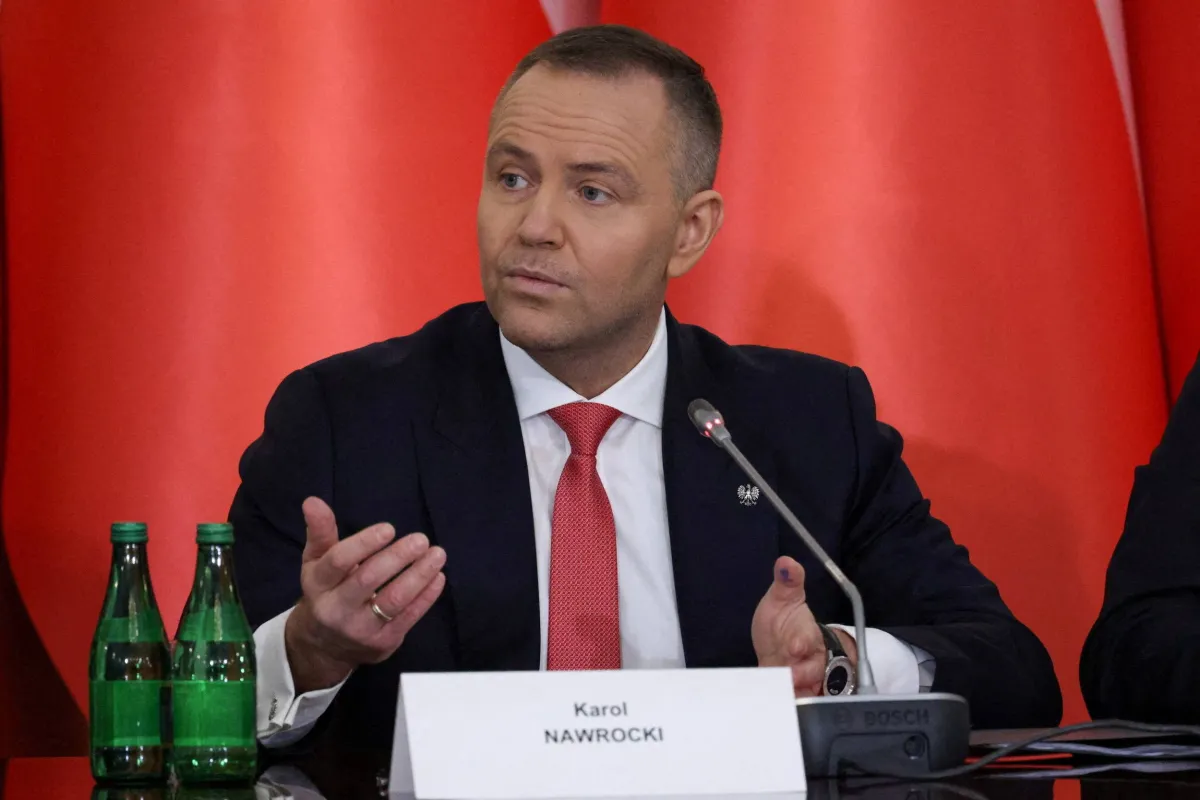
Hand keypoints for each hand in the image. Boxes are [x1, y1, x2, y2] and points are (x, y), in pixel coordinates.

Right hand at [284, 497, 446, 693]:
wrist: (325, 646)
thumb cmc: (326, 591)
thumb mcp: (317, 562)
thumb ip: (320, 531)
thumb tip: (313, 500)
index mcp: (318, 584)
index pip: (339, 561)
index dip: (364, 543)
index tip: (389, 528)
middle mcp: (336, 609)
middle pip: (368, 580)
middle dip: (397, 558)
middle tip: (420, 539)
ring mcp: (360, 629)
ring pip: (393, 601)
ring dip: (418, 575)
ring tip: (437, 554)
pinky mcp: (383, 642)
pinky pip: (408, 618)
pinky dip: (426, 597)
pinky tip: (438, 577)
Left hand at [751, 556, 855, 696]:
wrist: (782, 648)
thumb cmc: (783, 623)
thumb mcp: (782, 600)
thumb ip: (786, 582)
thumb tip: (786, 562)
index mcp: (806, 634)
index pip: (807, 638)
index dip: (802, 642)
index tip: (794, 645)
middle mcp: (808, 660)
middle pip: (809, 670)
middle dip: (800, 672)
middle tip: (789, 675)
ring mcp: (801, 680)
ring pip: (802, 689)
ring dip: (793, 691)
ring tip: (782, 692)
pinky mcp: (793, 696)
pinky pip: (791, 703)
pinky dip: (784, 704)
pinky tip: (773, 706)